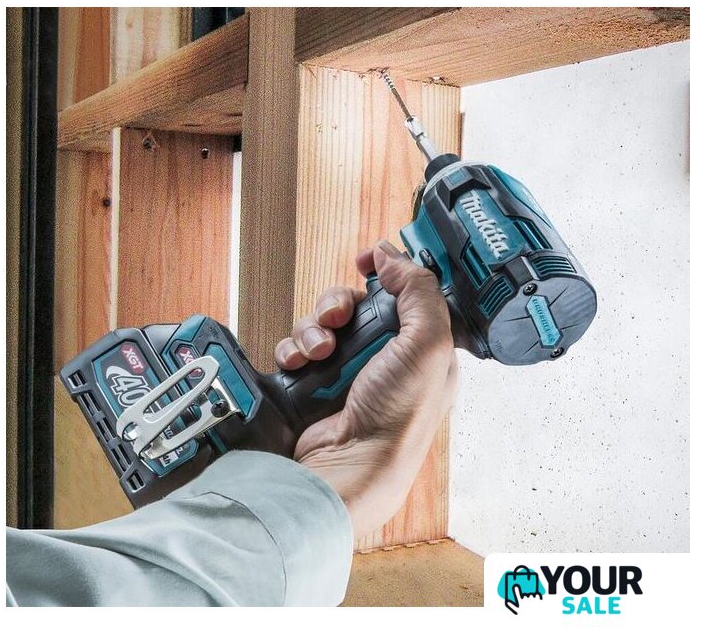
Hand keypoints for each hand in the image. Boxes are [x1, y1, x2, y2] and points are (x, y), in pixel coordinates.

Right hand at [274, 240, 456, 538]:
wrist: (349, 465)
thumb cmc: (398, 416)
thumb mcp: (428, 345)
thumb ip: (419, 291)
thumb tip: (393, 257)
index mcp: (418, 348)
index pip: (400, 295)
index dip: (384, 273)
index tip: (366, 260)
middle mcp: (382, 358)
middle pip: (353, 305)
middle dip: (339, 304)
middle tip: (336, 319)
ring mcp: (344, 372)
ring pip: (320, 323)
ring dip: (314, 329)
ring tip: (318, 352)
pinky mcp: (312, 384)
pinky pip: (296, 347)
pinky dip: (294, 350)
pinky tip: (300, 364)